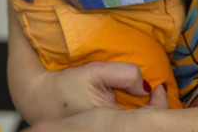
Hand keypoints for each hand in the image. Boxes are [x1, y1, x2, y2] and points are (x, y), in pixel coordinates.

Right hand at [25, 77, 170, 131]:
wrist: (37, 99)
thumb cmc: (64, 86)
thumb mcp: (95, 71)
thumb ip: (124, 74)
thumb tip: (147, 85)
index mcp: (111, 121)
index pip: (148, 118)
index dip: (160, 104)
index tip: (160, 88)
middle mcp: (109, 131)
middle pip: (141, 124)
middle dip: (154, 110)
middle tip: (159, 94)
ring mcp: (103, 131)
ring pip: (132, 125)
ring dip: (142, 115)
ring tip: (148, 100)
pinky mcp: (98, 130)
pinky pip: (122, 126)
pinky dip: (130, 118)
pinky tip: (131, 107)